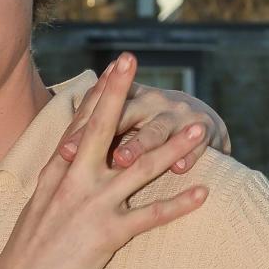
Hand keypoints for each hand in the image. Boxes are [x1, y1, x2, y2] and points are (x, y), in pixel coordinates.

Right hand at [0, 53, 208, 268]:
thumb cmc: (25, 257)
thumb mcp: (37, 209)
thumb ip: (57, 183)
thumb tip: (68, 164)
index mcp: (55, 174)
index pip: (80, 124)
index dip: (100, 93)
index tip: (116, 66)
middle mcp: (72, 182)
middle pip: (101, 129)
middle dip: (120, 93)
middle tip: (135, 61)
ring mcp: (89, 207)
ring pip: (138, 168)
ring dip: (173, 147)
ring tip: (200, 129)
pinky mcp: (105, 236)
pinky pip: (149, 216)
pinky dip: (178, 204)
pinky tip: (204, 193)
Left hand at [58, 57, 230, 173]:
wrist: (201, 118)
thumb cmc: (150, 126)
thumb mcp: (128, 121)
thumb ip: (99, 130)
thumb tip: (62, 147)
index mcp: (127, 100)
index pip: (100, 114)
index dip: (82, 132)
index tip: (63, 153)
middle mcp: (151, 102)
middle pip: (125, 117)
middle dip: (104, 133)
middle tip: (80, 153)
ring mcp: (178, 114)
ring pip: (156, 130)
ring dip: (140, 144)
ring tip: (124, 161)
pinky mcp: (206, 130)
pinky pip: (196, 144)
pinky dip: (189, 155)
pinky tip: (180, 169)